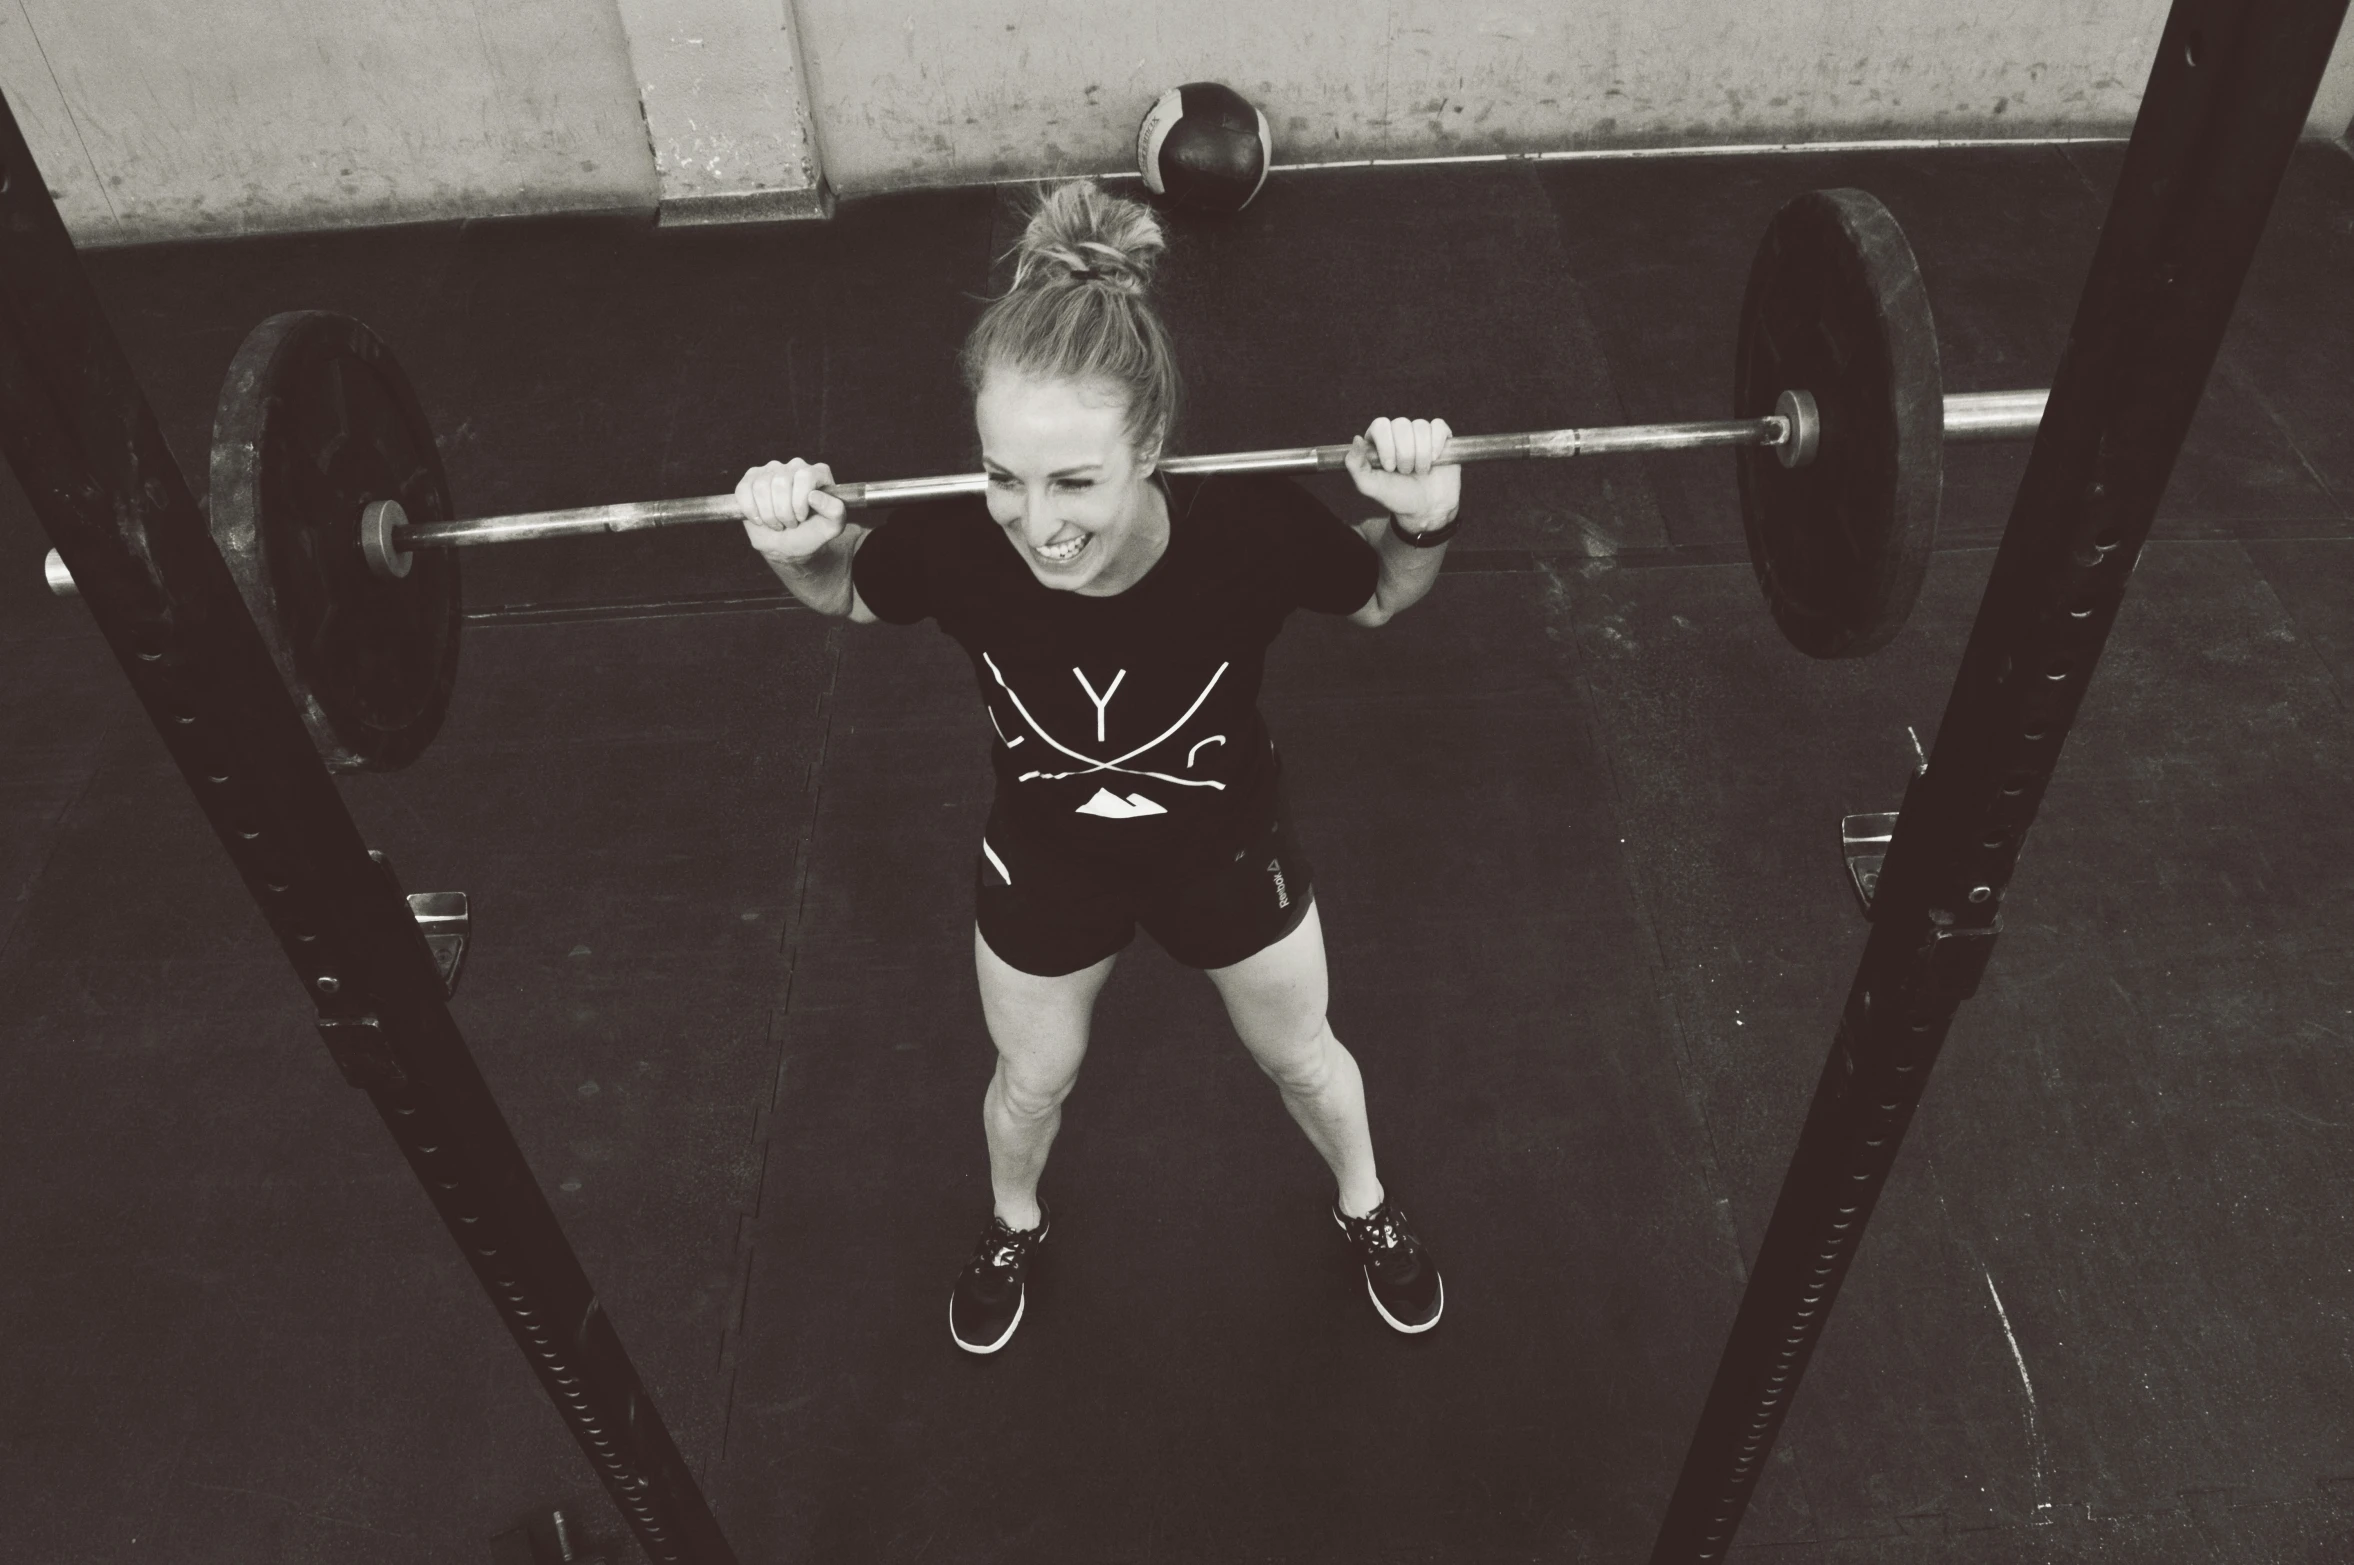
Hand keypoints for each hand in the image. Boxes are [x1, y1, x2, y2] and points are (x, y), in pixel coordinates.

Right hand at [737, 458, 846, 563]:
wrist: (787, 543)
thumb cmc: (810, 533)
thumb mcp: (831, 528)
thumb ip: (835, 512)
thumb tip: (815, 496)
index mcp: (818, 473)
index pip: (804, 476)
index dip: (799, 502)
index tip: (801, 518)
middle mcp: (795, 466)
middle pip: (780, 482)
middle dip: (783, 511)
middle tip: (789, 524)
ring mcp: (772, 470)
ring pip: (761, 487)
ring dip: (768, 514)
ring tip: (777, 523)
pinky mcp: (751, 478)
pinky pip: (744, 490)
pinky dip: (750, 510)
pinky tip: (760, 519)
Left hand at [1344, 416, 1460, 530]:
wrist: (1426, 508)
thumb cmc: (1397, 496)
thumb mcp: (1370, 486)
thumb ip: (1355, 464)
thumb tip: (1357, 439)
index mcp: (1379, 440)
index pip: (1380, 425)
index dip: (1386, 445)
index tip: (1390, 468)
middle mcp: (1398, 433)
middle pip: (1401, 424)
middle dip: (1405, 453)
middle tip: (1406, 472)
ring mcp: (1420, 433)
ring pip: (1421, 427)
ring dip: (1422, 454)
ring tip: (1420, 470)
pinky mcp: (1439, 436)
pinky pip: (1438, 426)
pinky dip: (1437, 444)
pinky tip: (1434, 459)